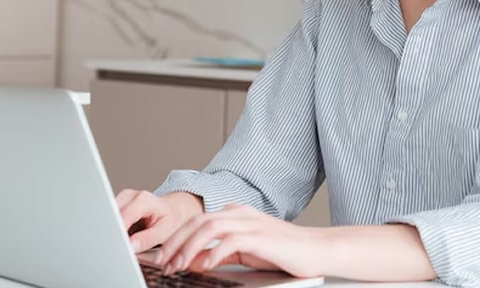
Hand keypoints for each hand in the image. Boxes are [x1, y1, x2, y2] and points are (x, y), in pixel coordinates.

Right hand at [116, 190, 203, 252]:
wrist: (174, 209)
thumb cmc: (172, 219)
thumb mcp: (165, 231)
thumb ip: (148, 239)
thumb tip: (130, 246)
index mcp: (143, 200)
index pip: (123, 217)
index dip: (119, 233)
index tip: (119, 246)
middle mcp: (130, 196)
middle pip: (112, 216)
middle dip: (114, 233)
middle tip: (121, 247)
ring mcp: (122, 199)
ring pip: (108, 217)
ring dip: (113, 232)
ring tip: (126, 240)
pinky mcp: (117, 205)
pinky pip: (110, 219)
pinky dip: (114, 230)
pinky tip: (124, 236)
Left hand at [154, 204, 327, 278]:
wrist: (317, 250)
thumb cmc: (283, 252)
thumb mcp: (246, 251)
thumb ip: (222, 252)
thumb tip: (195, 260)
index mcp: (235, 213)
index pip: (197, 221)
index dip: (176, 237)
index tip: (162, 256)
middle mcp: (241, 214)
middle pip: (198, 221)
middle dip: (176, 242)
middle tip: (162, 262)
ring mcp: (251, 223)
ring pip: (210, 227)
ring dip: (189, 247)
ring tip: (177, 265)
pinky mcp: (262, 237)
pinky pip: (231, 241)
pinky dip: (214, 253)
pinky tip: (204, 266)